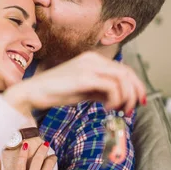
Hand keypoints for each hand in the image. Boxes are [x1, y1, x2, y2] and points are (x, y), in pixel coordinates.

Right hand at [3, 51, 146, 116]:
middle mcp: (93, 59)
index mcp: (93, 60)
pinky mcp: (84, 76)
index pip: (124, 69)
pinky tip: (106, 108)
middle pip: (127, 72)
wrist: (33, 92)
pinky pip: (112, 86)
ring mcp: (89, 66)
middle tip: (132, 109)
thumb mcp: (84, 91)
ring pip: (122, 79)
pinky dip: (115, 99)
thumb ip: (101, 91)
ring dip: (126, 97)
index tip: (137, 102)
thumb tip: (119, 99)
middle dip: (135, 92)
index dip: (135, 86)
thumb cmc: (56, 92)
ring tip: (118, 110)